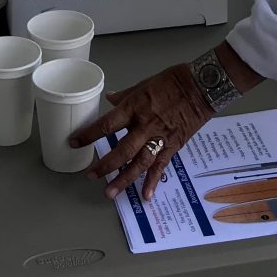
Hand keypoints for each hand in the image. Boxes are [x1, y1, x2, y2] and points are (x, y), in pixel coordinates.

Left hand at [71, 65, 213, 200]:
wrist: (201, 86)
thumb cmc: (172, 80)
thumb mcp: (144, 83)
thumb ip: (125, 95)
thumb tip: (109, 99)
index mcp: (135, 106)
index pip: (106, 124)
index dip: (88, 135)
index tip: (75, 143)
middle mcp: (144, 125)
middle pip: (121, 150)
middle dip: (104, 165)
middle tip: (90, 176)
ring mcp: (159, 137)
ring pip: (138, 163)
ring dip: (124, 180)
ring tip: (110, 193)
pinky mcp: (173, 145)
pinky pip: (161, 167)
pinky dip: (153, 182)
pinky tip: (145, 196)